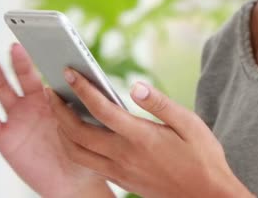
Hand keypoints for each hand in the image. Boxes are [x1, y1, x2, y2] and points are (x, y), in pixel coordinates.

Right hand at [0, 44, 112, 197]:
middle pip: (19, 76)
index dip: (37, 57)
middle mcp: (31, 105)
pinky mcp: (4, 138)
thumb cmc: (84, 151)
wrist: (74, 183)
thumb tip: (81, 78)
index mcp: (51, 99)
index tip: (35, 40)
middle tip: (16, 43)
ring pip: (0, 90)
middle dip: (16, 59)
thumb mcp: (87, 124)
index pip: (41, 73)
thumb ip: (79, 103)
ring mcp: (16, 120)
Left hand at [46, 68, 254, 197]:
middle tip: (50, 90)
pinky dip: (74, 147)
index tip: (69, 71)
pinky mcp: (121, 181)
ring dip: (61, 130)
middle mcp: (124, 156)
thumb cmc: (202, 158)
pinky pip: (87, 164)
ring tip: (58, 111)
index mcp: (140, 137)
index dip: (81, 88)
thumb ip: (159, 103)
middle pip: (77, 132)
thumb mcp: (189, 123)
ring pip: (76, 152)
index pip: (101, 109)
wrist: (207, 197)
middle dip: (58, 109)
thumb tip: (136, 85)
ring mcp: (120, 171)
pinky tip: (78, 134)